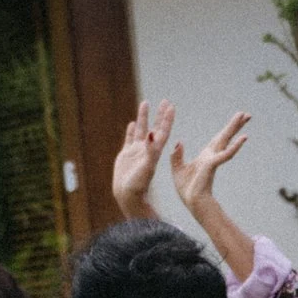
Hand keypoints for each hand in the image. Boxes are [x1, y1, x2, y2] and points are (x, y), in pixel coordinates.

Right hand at [111, 98, 172, 220]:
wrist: (128, 197)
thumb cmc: (138, 185)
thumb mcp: (147, 167)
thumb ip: (150, 151)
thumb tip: (153, 134)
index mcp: (154, 151)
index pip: (163, 131)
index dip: (167, 119)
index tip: (171, 106)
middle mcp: (147, 149)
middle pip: (155, 127)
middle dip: (159, 115)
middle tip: (164, 100)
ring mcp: (136, 152)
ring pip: (142, 130)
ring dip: (144, 117)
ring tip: (145, 103)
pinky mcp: (126, 156)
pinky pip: (130, 139)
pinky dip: (132, 131)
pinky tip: (133, 123)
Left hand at [171, 111, 249, 228]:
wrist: (192, 202)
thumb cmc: (187, 189)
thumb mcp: (177, 169)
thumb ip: (177, 156)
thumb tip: (178, 142)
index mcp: (206, 156)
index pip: (218, 139)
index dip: (227, 129)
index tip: (236, 120)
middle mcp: (212, 155)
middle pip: (225, 136)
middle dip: (235, 125)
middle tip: (247, 114)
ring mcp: (214, 159)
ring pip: (227, 140)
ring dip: (236, 128)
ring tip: (246, 117)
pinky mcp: (212, 165)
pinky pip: (225, 154)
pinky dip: (234, 146)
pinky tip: (243, 138)